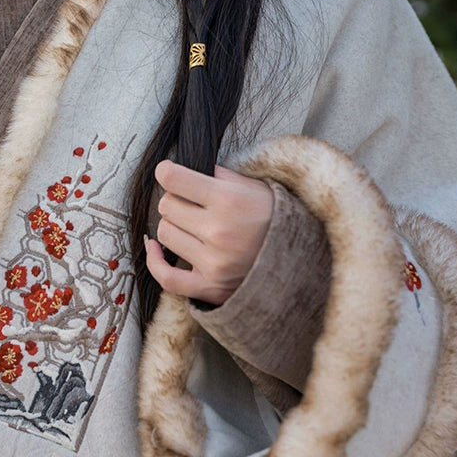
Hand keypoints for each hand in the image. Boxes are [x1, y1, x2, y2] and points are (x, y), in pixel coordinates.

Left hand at [144, 159, 273, 305]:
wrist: (301, 259)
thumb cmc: (275, 218)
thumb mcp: (253, 186)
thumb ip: (218, 176)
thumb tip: (183, 170)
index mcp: (228, 200)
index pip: (173, 179)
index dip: (166, 172)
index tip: (168, 173)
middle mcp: (218, 231)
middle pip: (167, 206)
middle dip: (176, 200)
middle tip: (192, 203)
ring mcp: (213, 262)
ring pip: (164, 234)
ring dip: (173, 227)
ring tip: (191, 225)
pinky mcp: (210, 286)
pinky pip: (166, 276)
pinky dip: (155, 261)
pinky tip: (156, 248)